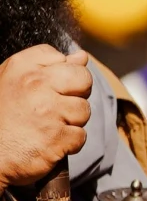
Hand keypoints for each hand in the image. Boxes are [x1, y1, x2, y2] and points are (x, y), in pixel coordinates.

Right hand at [0, 45, 90, 184]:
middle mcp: (37, 85)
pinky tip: (51, 142)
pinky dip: (70, 142)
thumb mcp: (13, 81)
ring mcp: (49, 111)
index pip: (62, 57)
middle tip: (58, 107)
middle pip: (82, 79)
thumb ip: (47, 66)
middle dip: (77, 94)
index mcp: (23, 67)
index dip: (64, 73)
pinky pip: (81, 136)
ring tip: (49, 126)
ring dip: (72, 121)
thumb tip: (81, 57)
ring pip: (84, 110)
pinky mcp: (58, 137)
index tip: (52, 87)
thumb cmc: (1, 118)